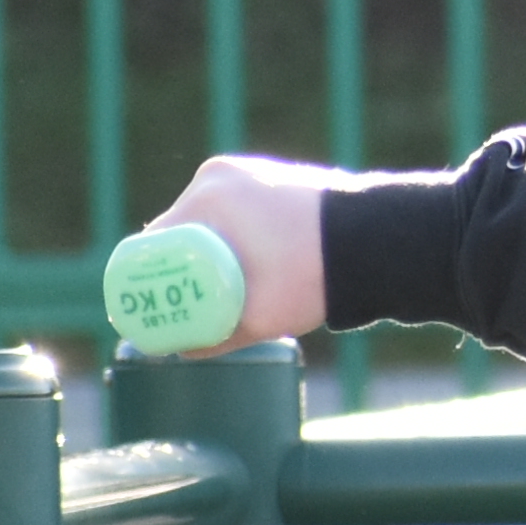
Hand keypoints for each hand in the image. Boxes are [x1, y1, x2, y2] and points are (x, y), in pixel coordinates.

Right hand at [146, 153, 352, 348]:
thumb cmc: (315, 275)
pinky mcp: (271, 179)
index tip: (151, 304)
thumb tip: (178, 352)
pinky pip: (234, 212)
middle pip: (181, 230)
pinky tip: (242, 264)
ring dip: (208, 251)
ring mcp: (248, 172)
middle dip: (178, 267)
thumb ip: (214, 337)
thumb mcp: (258, 316)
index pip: (155, 242)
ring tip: (215, 289)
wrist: (379, 242)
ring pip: (209, 222)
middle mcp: (221, 175)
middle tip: (182, 305)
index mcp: (208, 196)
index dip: (147, 277)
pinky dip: (233, 237)